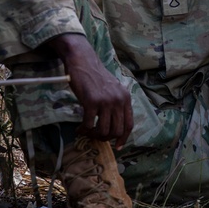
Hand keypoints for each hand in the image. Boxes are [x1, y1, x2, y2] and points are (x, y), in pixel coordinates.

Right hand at [48, 34, 133, 148]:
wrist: (83, 61)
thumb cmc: (95, 77)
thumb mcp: (113, 89)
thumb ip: (116, 105)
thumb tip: (114, 126)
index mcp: (125, 98)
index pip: (129, 124)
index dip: (123, 137)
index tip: (118, 146)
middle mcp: (118, 101)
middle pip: (116, 131)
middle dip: (105, 138)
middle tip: (95, 136)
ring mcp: (105, 101)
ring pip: (103, 131)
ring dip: (93, 135)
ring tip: (86, 131)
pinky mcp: (91, 102)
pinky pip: (89, 125)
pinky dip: (83, 130)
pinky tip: (79, 128)